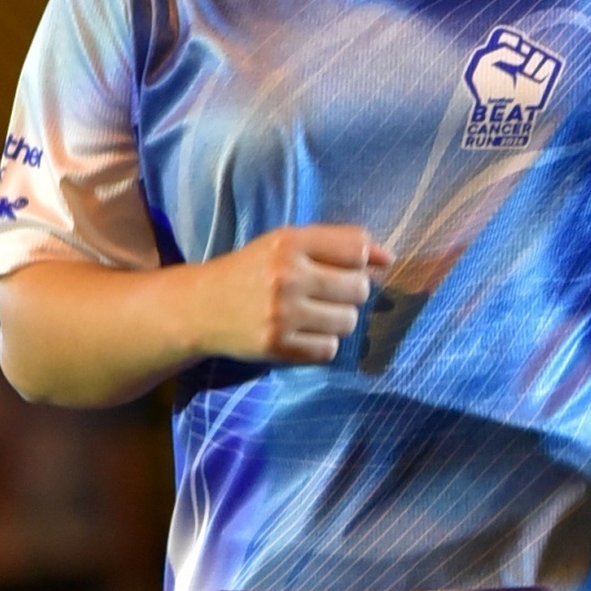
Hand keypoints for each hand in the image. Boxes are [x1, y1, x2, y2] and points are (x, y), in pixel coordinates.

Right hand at [200, 224, 391, 364]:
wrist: (200, 307)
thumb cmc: (251, 271)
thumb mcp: (287, 244)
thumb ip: (337, 245)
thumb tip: (390, 259)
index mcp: (288, 242)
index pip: (356, 248)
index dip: (360, 260)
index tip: (345, 268)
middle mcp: (286, 275)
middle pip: (359, 288)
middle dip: (350, 292)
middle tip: (326, 293)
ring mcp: (281, 314)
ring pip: (348, 321)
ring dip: (338, 320)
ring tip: (313, 313)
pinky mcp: (276, 346)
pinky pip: (329, 349)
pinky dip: (322, 343)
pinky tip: (302, 333)